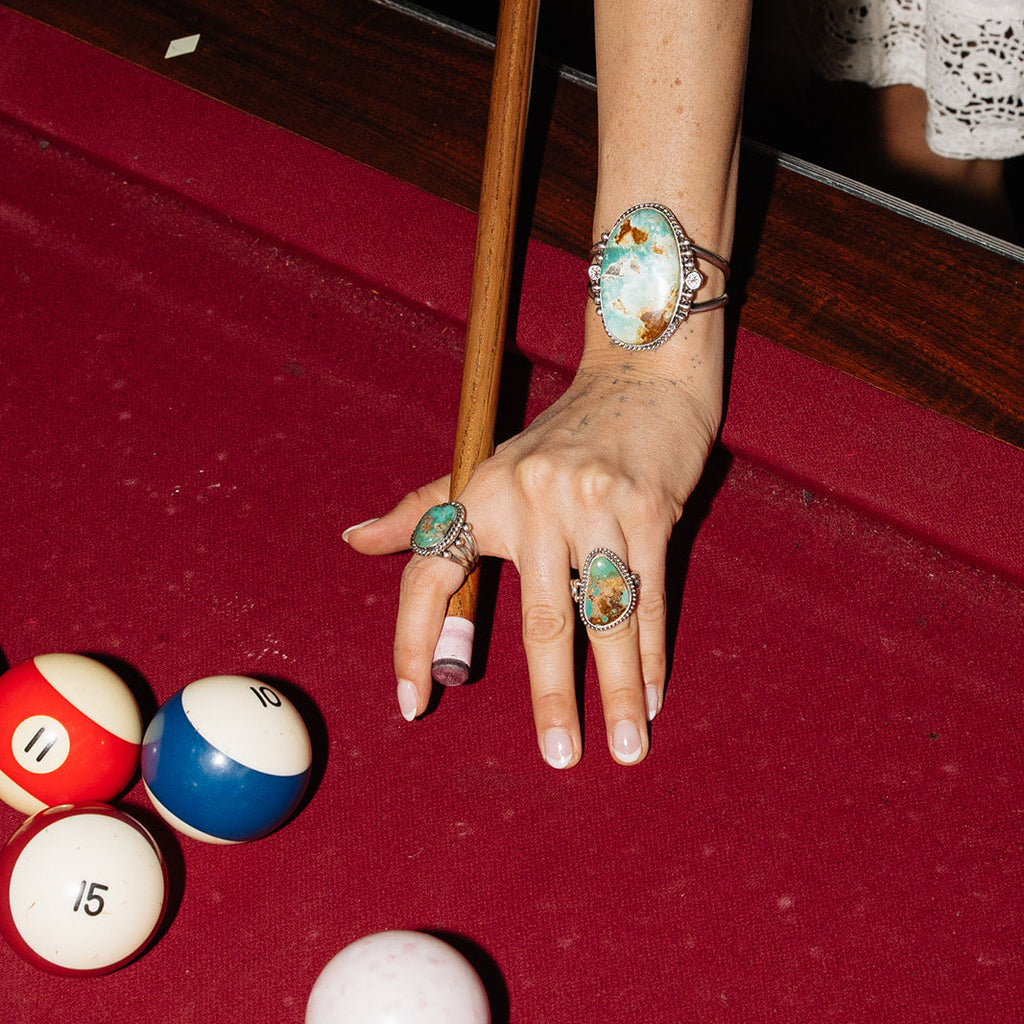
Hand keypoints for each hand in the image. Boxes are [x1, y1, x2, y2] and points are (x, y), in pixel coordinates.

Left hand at [345, 324, 722, 767]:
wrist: (641, 377)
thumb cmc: (559, 436)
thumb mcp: (487, 466)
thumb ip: (425, 511)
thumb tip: (353, 541)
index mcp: (482, 493)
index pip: (429, 573)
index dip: (412, 642)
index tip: (414, 705)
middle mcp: (532, 499)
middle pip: (540, 619)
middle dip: (552, 695)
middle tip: (558, 757)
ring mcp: (595, 504)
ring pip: (605, 615)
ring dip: (618, 688)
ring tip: (628, 746)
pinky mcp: (649, 508)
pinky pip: (649, 596)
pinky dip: (653, 652)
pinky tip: (654, 696)